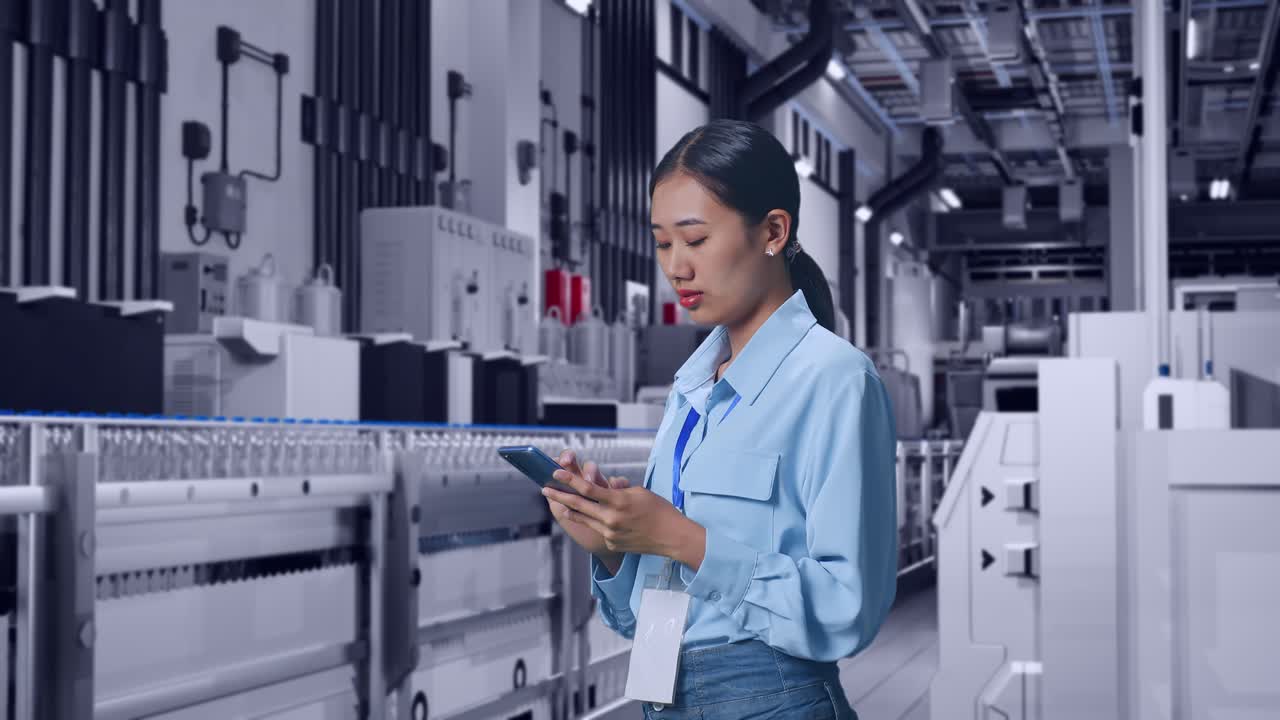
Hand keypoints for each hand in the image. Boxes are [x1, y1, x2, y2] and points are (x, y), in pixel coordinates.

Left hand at [544, 460, 704, 568]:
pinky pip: (599, 530)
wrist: (671, 536)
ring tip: (560, 504)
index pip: (587, 489)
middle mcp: (610, 519)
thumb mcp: (638, 492)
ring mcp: (610, 534)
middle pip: (578, 505)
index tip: (556, 472)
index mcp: (618, 501)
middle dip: (560, 496)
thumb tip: (603, 491)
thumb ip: (617, 491)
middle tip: (545, 488)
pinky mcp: (612, 544)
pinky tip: (598, 518)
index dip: (569, 480)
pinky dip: (596, 522)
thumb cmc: (659, 509)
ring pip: (584, 519)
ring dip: (570, 510)